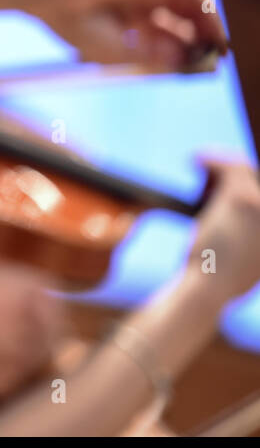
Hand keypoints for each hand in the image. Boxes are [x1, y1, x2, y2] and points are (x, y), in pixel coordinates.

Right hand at [32, 0, 228, 65]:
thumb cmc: (71, 19)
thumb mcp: (113, 47)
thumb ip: (148, 55)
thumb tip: (180, 60)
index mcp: (122, 10)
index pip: (161, 27)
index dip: (180, 45)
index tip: (194, 63)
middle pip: (178, 13)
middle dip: (196, 35)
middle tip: (210, 56)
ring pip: (187, 0)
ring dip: (205, 22)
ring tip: (215, 45)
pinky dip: (204, 8)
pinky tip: (211, 28)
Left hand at [189, 160, 259, 298]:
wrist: (209, 288)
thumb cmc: (221, 279)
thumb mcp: (249, 259)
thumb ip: (253, 238)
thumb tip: (243, 227)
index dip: (252, 182)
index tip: (228, 179)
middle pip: (258, 177)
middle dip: (235, 172)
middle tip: (211, 174)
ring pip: (243, 169)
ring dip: (220, 165)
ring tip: (201, 166)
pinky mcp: (240, 198)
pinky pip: (227, 166)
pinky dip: (209, 160)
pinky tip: (194, 160)